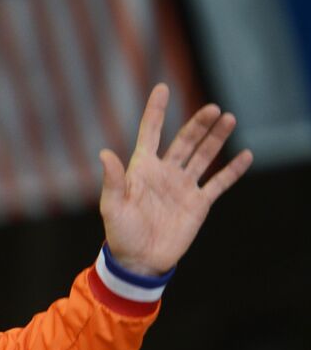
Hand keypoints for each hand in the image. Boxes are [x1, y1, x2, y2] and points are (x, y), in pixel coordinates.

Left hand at [98, 83, 253, 275]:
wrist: (139, 261)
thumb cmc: (120, 233)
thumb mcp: (112, 206)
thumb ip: (112, 180)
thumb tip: (104, 153)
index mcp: (142, 169)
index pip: (150, 132)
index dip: (155, 111)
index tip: (162, 88)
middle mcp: (165, 173)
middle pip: (185, 141)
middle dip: (198, 124)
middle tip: (213, 108)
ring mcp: (183, 187)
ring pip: (203, 156)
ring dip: (216, 138)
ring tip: (229, 119)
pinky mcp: (198, 203)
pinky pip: (218, 183)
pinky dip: (232, 170)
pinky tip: (245, 155)